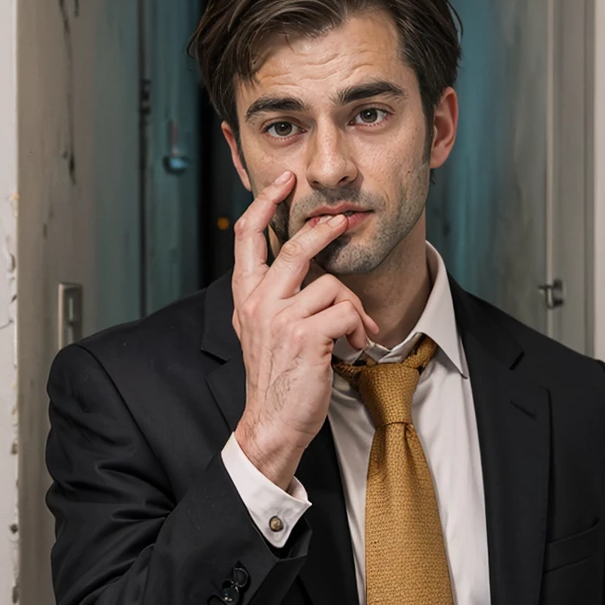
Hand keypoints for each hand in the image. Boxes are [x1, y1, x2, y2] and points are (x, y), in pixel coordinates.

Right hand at [232, 171, 377, 489]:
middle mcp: (258, 301)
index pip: (246, 236)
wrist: (271, 423)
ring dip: (354, 309)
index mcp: (245, 296)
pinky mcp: (305, 335)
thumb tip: (304, 264)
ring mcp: (279, 318)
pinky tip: (354, 347)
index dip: (265, 204)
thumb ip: (273, 296)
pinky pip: (345, 311)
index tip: (283, 181)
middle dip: (324, 229)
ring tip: (356, 332)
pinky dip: (359, 329)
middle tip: (342, 222)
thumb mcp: (261, 329)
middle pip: (294, 246)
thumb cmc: (276, 376)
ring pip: (331, 284)